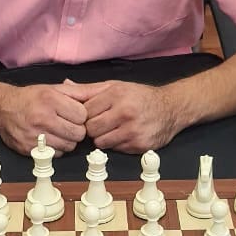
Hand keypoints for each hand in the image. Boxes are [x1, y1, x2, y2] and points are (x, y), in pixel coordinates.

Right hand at [0, 83, 86, 154]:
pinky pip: (55, 155)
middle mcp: (42, 118)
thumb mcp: (54, 88)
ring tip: (58, 131)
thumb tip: (104, 91)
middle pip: (78, 133)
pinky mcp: (29, 149)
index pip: (82, 115)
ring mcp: (35, 135)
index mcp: (50, 100)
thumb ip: (79, 91)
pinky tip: (49, 138)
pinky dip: (56, 149)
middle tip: (68, 124)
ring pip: (68, 146)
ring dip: (67, 140)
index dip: (81, 116)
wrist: (2, 108)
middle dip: (76, 130)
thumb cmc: (31, 98)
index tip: (74, 114)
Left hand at [62, 80, 180, 152]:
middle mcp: (125, 112)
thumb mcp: (115, 87)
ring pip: (101, 143)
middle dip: (93, 128)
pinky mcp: (139, 145)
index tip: (92, 114)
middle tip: (101, 123)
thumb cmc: (139, 96)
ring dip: (103, 138)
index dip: (86, 115)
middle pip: (91, 129)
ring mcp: (133, 131)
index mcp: (116, 95)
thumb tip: (65, 86)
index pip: (85, 112)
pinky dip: (117, 144)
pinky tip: (124, 135)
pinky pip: (115, 150)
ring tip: (113, 129)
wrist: (171, 108)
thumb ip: (89, 90)